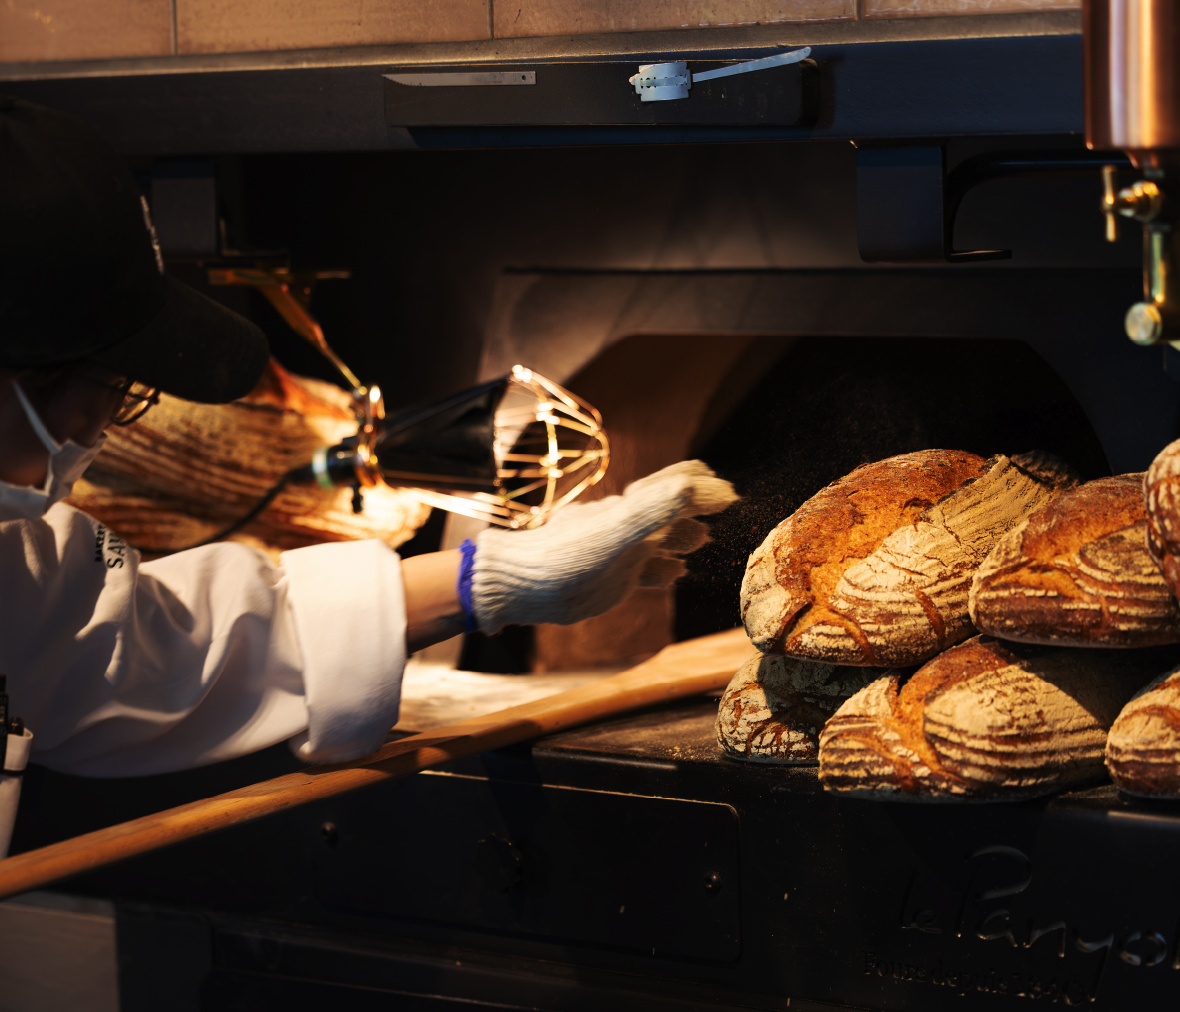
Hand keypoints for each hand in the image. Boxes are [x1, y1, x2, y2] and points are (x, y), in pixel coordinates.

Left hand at [471, 460, 737, 632]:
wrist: (522, 586)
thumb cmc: (566, 557)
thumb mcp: (618, 530)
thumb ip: (658, 508)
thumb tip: (705, 484)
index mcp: (632, 507)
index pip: (676, 484)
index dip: (705, 486)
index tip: (731, 495)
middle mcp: (628, 523)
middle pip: (670, 506)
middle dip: (698, 506)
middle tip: (726, 506)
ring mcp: (620, 549)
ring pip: (660, 538)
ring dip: (684, 536)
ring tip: (705, 538)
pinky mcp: (612, 575)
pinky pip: (645, 569)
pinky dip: (666, 568)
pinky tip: (677, 573)